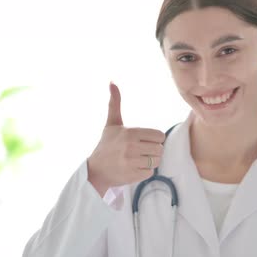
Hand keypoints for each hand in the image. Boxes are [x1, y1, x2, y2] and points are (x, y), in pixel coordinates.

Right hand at [87, 82, 165, 196]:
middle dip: (153, 150)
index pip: (159, 135)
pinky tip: (134, 168)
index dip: (154, 138)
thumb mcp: (112, 123)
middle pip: (160, 149)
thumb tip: (112, 81)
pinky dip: (145, 171)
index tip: (144, 140)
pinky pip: (150, 172)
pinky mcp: (133, 176)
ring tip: (138, 159)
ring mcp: (132, 162)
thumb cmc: (107, 144)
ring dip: (150, 161)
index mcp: (130, 133)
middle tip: (141, 151)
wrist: (95, 170)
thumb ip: (115, 103)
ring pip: (157, 161)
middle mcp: (131, 147)